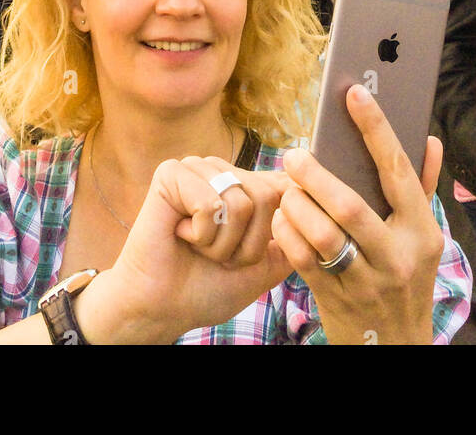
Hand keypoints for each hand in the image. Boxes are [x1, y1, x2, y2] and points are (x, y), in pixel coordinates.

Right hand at [76, 156, 292, 343]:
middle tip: (218, 255)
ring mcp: (197, 167)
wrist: (162, 308)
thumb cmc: (207, 287)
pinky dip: (201, 234)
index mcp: (244, 185)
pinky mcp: (171, 173)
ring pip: (240, 203)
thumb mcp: (262, 268)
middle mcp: (223, 170)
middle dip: (247, 245)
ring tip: (199, 246)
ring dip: (222, 243)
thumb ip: (291, 240)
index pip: (285, 188)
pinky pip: (210, 203)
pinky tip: (181, 234)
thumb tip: (312, 210)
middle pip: (267, 198)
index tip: (248, 257)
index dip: (275, 231)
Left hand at [271, 85, 444, 344]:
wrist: (395, 348)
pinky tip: (283, 216)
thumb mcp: (424, 239)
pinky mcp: (336, 300)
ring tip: (286, 186)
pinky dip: (288, 233)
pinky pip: (304, 260)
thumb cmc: (408, 281)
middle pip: (351, 206)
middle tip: (294, 154)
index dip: (376, 128)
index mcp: (421, 232)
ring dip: (297, 205)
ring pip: (323, 236)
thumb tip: (429, 139)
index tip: (355, 93)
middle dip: (317, 175)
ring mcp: (366, 282)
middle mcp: (397, 257)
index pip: (399, 171)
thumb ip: (423, 188)